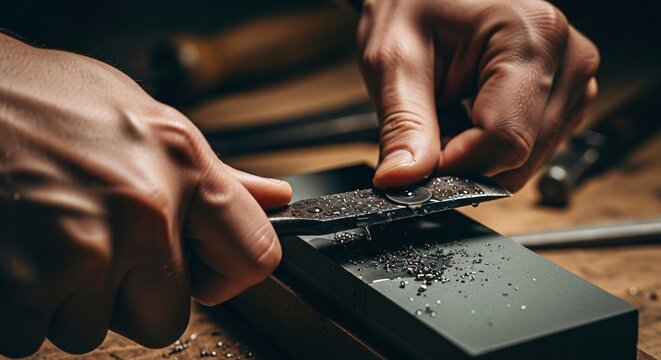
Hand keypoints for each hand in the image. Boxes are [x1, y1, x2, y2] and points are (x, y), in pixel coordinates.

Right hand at [0, 35, 290, 355]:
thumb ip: (216, 175)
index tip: (201, 272)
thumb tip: (275, 198)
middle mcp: (144, 211)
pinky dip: (21, 309)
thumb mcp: (147, 120)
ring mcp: (84, 251)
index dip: (227, 276)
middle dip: (132, 297)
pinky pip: (34, 337)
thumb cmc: (48, 101)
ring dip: (69, 300)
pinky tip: (17, 253)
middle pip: (167, 318)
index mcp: (183, 166)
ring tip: (48, 236)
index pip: (254, 257)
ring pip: (94, 330)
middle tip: (97, 246)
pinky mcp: (24, 286)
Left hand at [357, 0, 598, 190]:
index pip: (505, 140)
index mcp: (531, 35)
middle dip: (466, 164)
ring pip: (528, 160)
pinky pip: (532, 150)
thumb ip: (402, 125)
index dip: (456, 167)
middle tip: (426, 136)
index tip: (418, 166)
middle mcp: (566, 57)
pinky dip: (493, 149)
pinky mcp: (565, 96)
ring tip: (449, 112)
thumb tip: (403, 182)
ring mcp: (571, 79)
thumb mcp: (393, 60)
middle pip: (522, 156)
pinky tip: (469, 115)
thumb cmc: (413, 6)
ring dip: (479, 156)